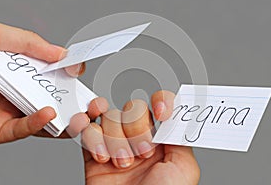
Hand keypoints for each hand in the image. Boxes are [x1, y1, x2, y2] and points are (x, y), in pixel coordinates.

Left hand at [0, 20, 87, 143]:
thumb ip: (30, 42)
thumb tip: (62, 53)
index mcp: (18, 70)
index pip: (51, 75)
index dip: (69, 75)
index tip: (80, 73)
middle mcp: (17, 91)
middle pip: (52, 99)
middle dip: (75, 103)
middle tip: (92, 104)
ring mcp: (8, 111)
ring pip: (43, 120)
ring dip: (64, 118)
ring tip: (79, 114)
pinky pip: (21, 130)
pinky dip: (37, 124)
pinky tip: (48, 114)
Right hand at [82, 91, 199, 184]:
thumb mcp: (183, 169)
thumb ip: (179, 138)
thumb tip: (176, 116)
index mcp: (161, 140)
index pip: (159, 104)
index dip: (160, 100)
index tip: (161, 112)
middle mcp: (138, 138)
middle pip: (132, 107)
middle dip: (135, 128)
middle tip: (141, 153)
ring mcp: (115, 143)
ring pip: (109, 116)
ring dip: (114, 139)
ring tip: (120, 163)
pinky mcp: (93, 152)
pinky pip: (88, 129)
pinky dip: (92, 138)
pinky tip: (101, 156)